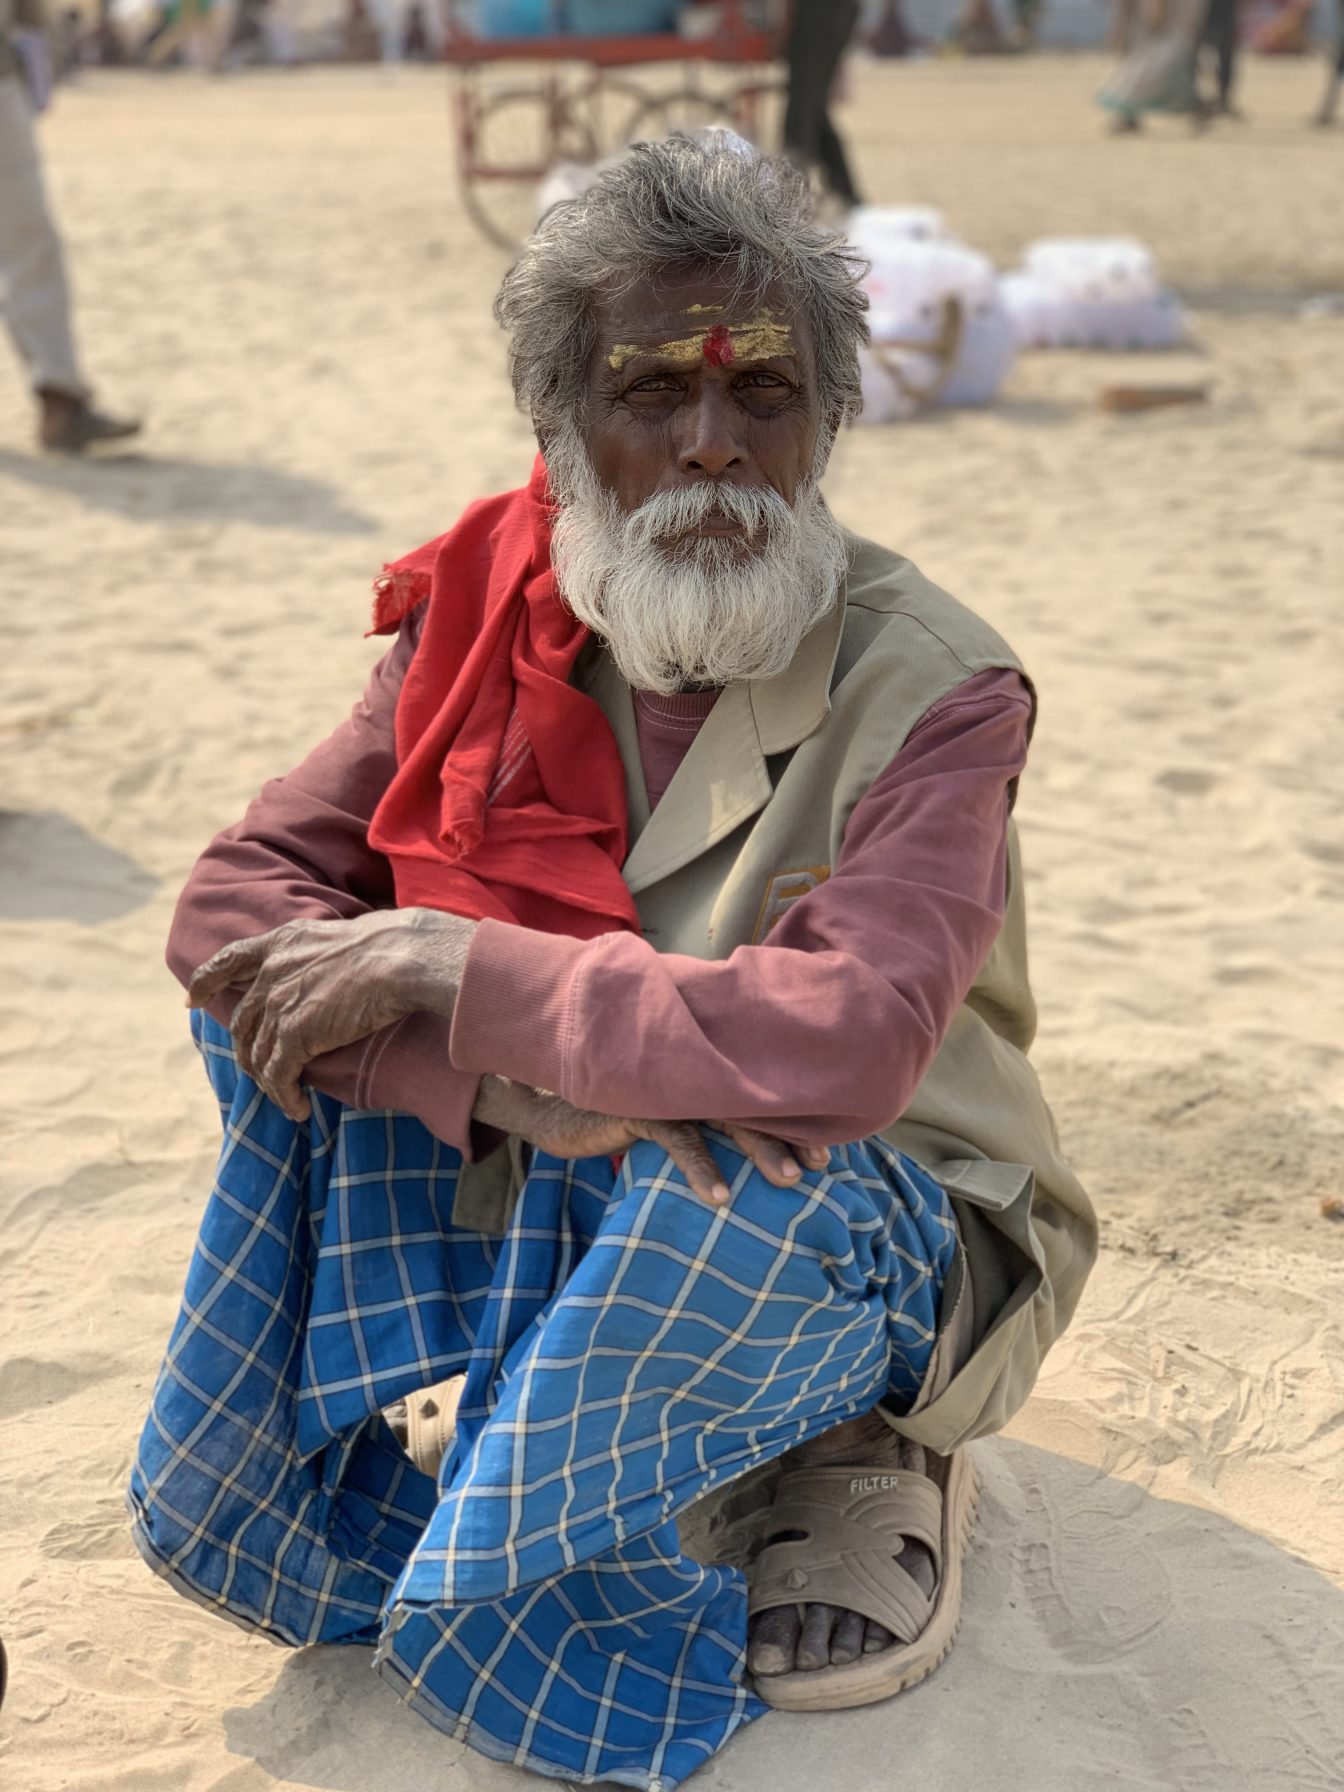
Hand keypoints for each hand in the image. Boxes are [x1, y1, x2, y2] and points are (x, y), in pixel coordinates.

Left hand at [187, 908, 476, 1120]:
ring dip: (270, 1083)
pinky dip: (285, 1097)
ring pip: (257, 1055)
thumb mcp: (343, 934)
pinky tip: (299, 1109)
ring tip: (288, 1098)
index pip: (229, 960)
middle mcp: (272, 973)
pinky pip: (279, 1076)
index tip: (191, 998)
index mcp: (281, 942)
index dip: (206, 981)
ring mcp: (279, 1004)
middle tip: (263, 1071)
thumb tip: (340, 967)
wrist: (400, 957)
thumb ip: (324, 953)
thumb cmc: (392, 944)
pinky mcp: (294, 1035)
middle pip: (243, 1022)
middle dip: (248, 1051)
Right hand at [475, 1077, 830, 1205]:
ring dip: (761, 1147)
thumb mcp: (666, 1112)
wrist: (552, 1105)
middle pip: (753, 1098)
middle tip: (820, 1164)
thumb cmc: (617, 1111)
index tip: (825, 1151)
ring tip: (789, 1180)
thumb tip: (748, 1150)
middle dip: (790, 1131)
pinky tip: (720, 1198)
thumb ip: (702, 1117)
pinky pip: (680, 1137)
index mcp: (702, 1071)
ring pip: (726, 1114)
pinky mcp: (638, 1103)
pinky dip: (702, 1167)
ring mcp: (667, 1085)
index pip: (758, 1091)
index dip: (793, 1118)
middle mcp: (691, 1070)